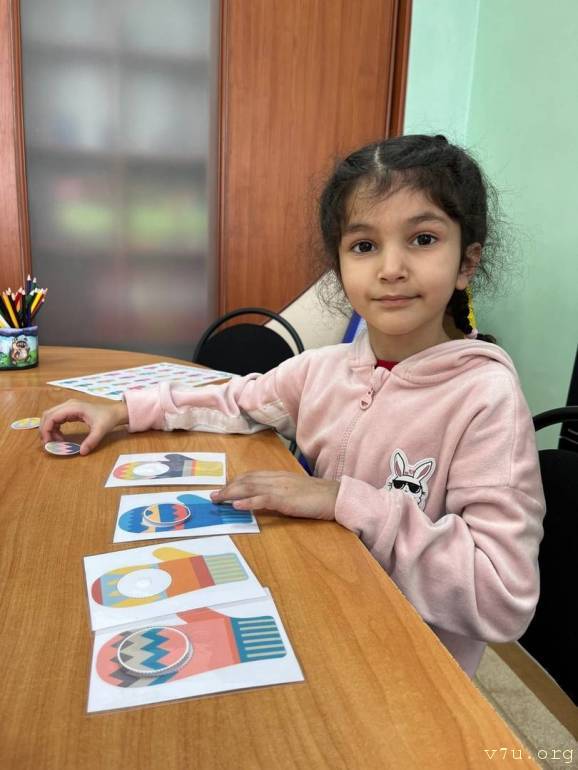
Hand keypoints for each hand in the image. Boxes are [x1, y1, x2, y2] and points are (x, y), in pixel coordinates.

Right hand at [40, 399, 128, 454]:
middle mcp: (68, 405)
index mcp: (73, 407)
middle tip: (49, 444)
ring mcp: (69, 407)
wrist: (115, 412)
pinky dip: (54, 428)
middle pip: (47, 415)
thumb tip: (82, 452)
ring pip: (50, 417)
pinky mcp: (70, 411)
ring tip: (57, 442)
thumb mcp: (101, 431)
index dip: (46, 430)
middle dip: (45, 430)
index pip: (51, 416)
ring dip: (49, 429)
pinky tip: (60, 437)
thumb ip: (92, 441)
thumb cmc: (108, 419)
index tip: (48, 443)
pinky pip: (56, 418)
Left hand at [210, 471, 339, 519]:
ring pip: (250, 487)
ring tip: (217, 499)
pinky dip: (247, 502)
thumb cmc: (316, 496)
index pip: (252, 475)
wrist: (334, 496)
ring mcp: (280, 488)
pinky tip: (236, 505)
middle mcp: (276, 478)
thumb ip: (280, 491)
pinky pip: (262, 499)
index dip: (236, 481)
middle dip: (228, 487)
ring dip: (231, 493)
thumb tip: (266, 498)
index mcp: (278, 476)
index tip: (223, 488)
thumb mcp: (294, 490)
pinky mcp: (284, 499)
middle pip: (246, 480)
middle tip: (213, 495)